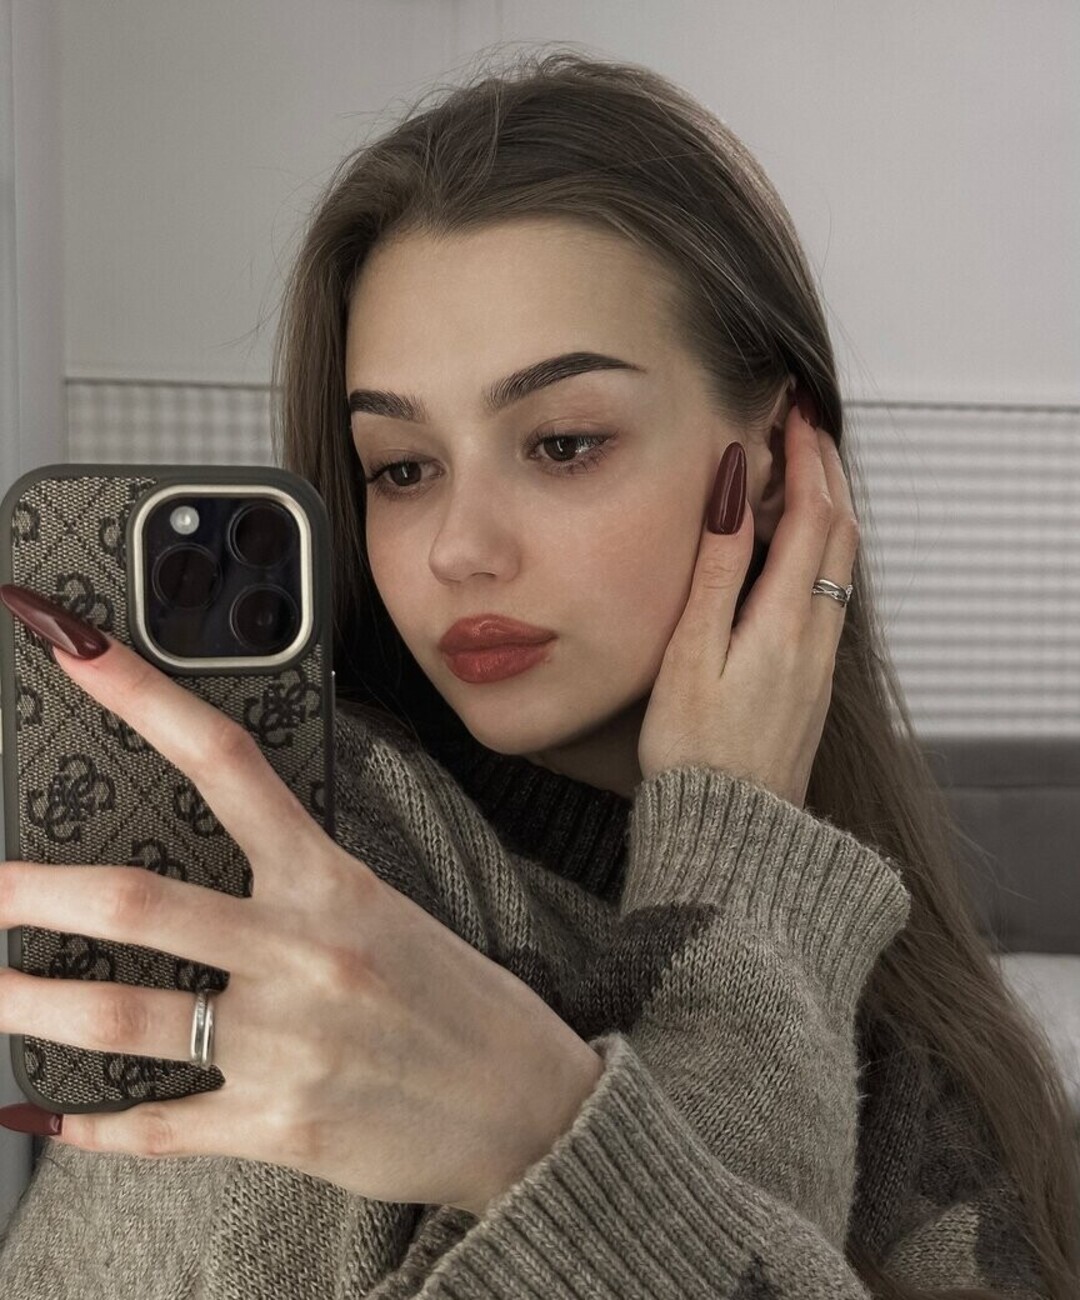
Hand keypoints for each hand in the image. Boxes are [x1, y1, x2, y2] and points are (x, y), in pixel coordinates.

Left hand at [0, 607, 603, 1216]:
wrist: (529, 1107)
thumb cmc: (457, 999)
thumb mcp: (385, 912)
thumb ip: (295, 884)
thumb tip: (203, 858)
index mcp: (333, 883)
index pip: (226, 764)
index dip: (142, 697)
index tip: (73, 647)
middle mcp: (303, 953)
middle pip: (139, 903)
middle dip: (34, 893)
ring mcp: (287, 1044)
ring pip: (122, 1017)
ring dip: (27, 1005)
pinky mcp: (277, 1128)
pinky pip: (157, 1127)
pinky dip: (87, 1126)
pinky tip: (41, 1118)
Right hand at [636, 390, 858, 808]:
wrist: (733, 836)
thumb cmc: (695, 752)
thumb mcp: (689, 656)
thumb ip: (715, 572)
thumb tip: (734, 493)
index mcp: (783, 622)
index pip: (812, 516)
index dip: (806, 458)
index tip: (792, 413)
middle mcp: (815, 637)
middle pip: (840, 534)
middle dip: (828, 472)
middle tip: (806, 426)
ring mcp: (819, 663)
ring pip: (842, 566)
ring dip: (831, 510)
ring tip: (808, 472)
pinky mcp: (812, 685)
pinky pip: (832, 597)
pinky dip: (823, 552)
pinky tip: (801, 551)